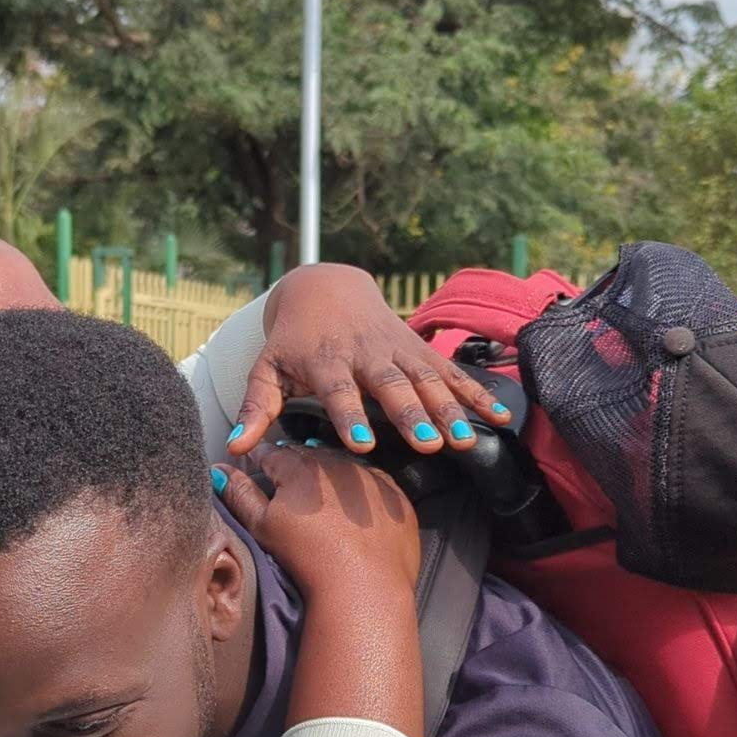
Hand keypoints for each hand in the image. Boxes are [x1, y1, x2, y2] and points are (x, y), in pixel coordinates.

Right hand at [214, 442, 420, 601]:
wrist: (364, 585)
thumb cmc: (307, 557)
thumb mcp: (262, 526)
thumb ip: (240, 495)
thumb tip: (218, 470)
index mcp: (300, 466)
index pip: (272, 452)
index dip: (261, 459)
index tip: (256, 465)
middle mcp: (338, 462)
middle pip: (310, 456)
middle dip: (297, 463)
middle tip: (288, 479)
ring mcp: (371, 478)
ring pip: (345, 466)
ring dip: (332, 475)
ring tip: (322, 493)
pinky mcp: (396, 498)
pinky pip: (376, 486)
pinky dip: (364, 492)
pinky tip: (358, 508)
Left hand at [231, 264, 509, 459]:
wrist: (325, 287)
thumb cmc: (292, 340)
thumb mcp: (267, 368)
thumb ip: (256, 407)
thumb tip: (236, 449)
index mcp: (326, 361)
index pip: (337, 390)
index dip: (348, 415)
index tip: (360, 443)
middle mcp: (366, 354)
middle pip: (392, 386)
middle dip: (411, 415)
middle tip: (428, 445)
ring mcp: (398, 350)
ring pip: (427, 380)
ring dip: (449, 409)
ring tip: (465, 441)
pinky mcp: (420, 350)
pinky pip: (452, 373)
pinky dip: (476, 394)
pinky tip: (500, 417)